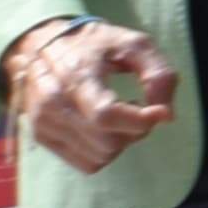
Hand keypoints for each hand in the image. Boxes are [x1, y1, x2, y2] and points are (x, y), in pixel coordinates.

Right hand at [0, 19, 172, 175]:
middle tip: (136, 107)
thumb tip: (166, 116)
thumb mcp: (136, 45)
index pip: (106, 115)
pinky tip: (103, 128)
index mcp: (76, 75)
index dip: (140, 121)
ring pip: (99, 156)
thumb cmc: (96, 44)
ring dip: (120, 141)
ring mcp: (44, 123)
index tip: (158, 112)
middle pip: (107, 142)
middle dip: (134, 130)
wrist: (43, 45)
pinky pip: (86, 163)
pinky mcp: (42, 137)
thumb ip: (159, 75)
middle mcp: (52, 103)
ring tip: (117, 114)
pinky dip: (104, 152)